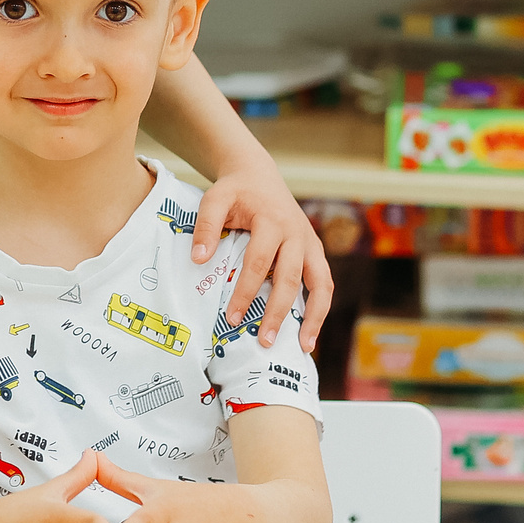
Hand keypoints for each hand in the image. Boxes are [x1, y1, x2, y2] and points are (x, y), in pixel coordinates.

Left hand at [190, 154, 331, 350]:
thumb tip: (199, 260)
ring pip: (320, 283)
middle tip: (264, 342)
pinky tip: (309, 332)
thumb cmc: (235, 191)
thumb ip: (206, 226)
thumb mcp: (215, 198)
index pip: (259, 263)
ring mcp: (310, 243)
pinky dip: (321, 307)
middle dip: (277, 312)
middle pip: (290, 279)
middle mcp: (297, 234)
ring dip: (313, 317)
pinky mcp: (315, 251)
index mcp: (272, 221)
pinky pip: (324, 282)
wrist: (260, 175)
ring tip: (303, 347)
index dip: (246, 292)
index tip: (231, 317)